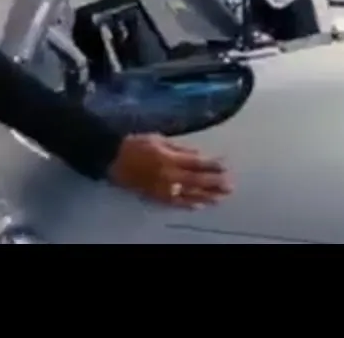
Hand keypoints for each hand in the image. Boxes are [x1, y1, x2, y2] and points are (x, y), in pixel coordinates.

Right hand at [107, 134, 230, 207]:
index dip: (213, 165)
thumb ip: (179, 148)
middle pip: (198, 181)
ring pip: (190, 194)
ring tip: (221, 197)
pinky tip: (200, 205)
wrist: (113, 159)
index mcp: (170, 158)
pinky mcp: (157, 196)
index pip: (197, 163)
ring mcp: (163, 188)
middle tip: (230, 185)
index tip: (226, 165)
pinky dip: (189, 204)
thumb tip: (198, 154)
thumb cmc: (135, 144)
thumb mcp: (158, 139)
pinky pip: (176, 203)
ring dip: (207, 196)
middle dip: (215, 183)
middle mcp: (169, 175)